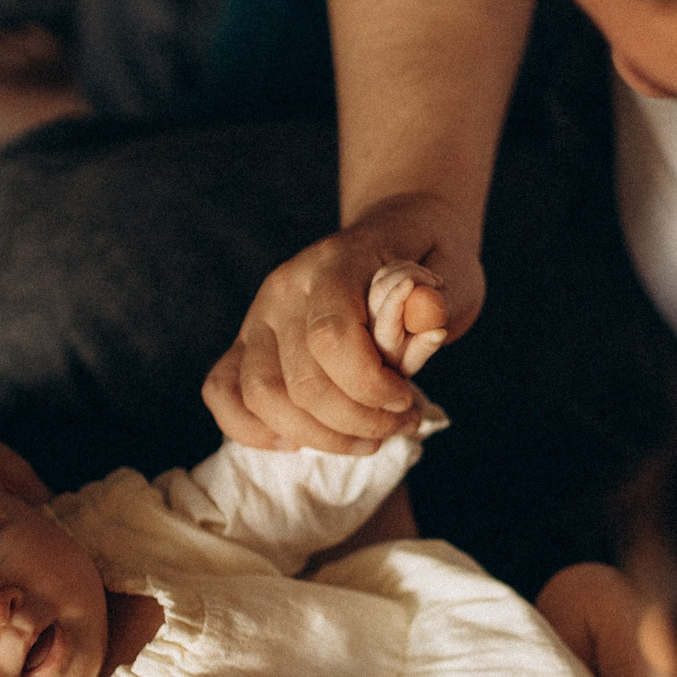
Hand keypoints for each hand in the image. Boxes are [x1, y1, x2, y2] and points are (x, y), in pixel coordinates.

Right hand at [202, 193, 483, 452]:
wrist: (398, 235)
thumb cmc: (428, 262)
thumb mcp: (455, 272)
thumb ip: (437, 302)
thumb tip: (423, 318)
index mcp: (334, 262)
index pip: (331, 337)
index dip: (368, 386)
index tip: (406, 401)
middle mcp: (285, 288)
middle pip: (299, 380)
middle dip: (356, 422)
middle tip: (399, 424)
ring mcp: (259, 315)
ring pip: (262, 396)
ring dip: (318, 436)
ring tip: (366, 438)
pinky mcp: (246, 341)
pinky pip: (222, 391)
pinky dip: (253, 429)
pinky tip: (300, 440)